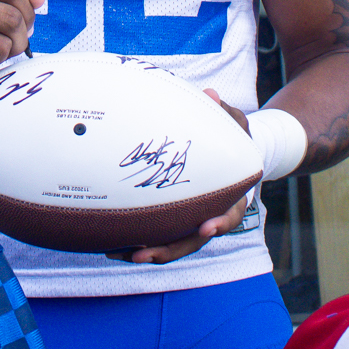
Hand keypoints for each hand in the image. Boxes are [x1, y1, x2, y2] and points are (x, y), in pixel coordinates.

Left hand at [109, 90, 250, 264]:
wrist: (232, 153)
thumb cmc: (232, 138)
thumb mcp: (235, 123)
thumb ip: (224, 112)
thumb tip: (210, 94)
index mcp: (233, 196)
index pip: (231, 215)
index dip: (220, 224)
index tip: (206, 227)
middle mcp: (213, 214)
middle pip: (194, 241)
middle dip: (169, 250)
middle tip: (144, 254)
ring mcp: (193, 220)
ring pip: (173, 245)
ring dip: (147, 252)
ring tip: (119, 253)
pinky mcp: (176, 220)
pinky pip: (159, 235)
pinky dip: (139, 241)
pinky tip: (113, 243)